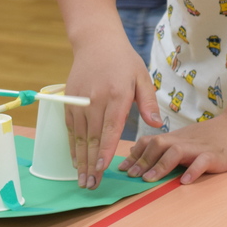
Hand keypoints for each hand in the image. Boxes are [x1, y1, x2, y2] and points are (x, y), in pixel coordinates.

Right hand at [64, 36, 161, 189]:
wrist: (96, 41)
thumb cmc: (123, 60)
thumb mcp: (142, 76)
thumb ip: (148, 102)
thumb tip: (157, 125)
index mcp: (117, 95)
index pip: (110, 128)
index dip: (105, 150)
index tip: (102, 168)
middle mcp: (95, 99)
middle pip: (93, 137)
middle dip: (92, 163)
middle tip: (91, 185)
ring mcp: (79, 100)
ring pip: (80, 135)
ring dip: (80, 159)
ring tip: (83, 180)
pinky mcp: (69, 100)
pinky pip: (70, 127)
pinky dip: (72, 145)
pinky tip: (75, 160)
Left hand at [117, 113, 226, 184]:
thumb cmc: (213, 136)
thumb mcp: (185, 138)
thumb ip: (163, 145)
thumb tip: (137, 149)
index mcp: (177, 138)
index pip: (150, 142)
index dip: (135, 155)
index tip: (122, 169)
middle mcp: (185, 141)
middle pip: (159, 145)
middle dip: (142, 161)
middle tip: (131, 176)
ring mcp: (200, 148)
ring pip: (176, 151)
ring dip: (161, 165)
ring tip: (150, 180)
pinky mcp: (217, 156)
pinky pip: (203, 161)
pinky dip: (193, 170)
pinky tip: (185, 181)